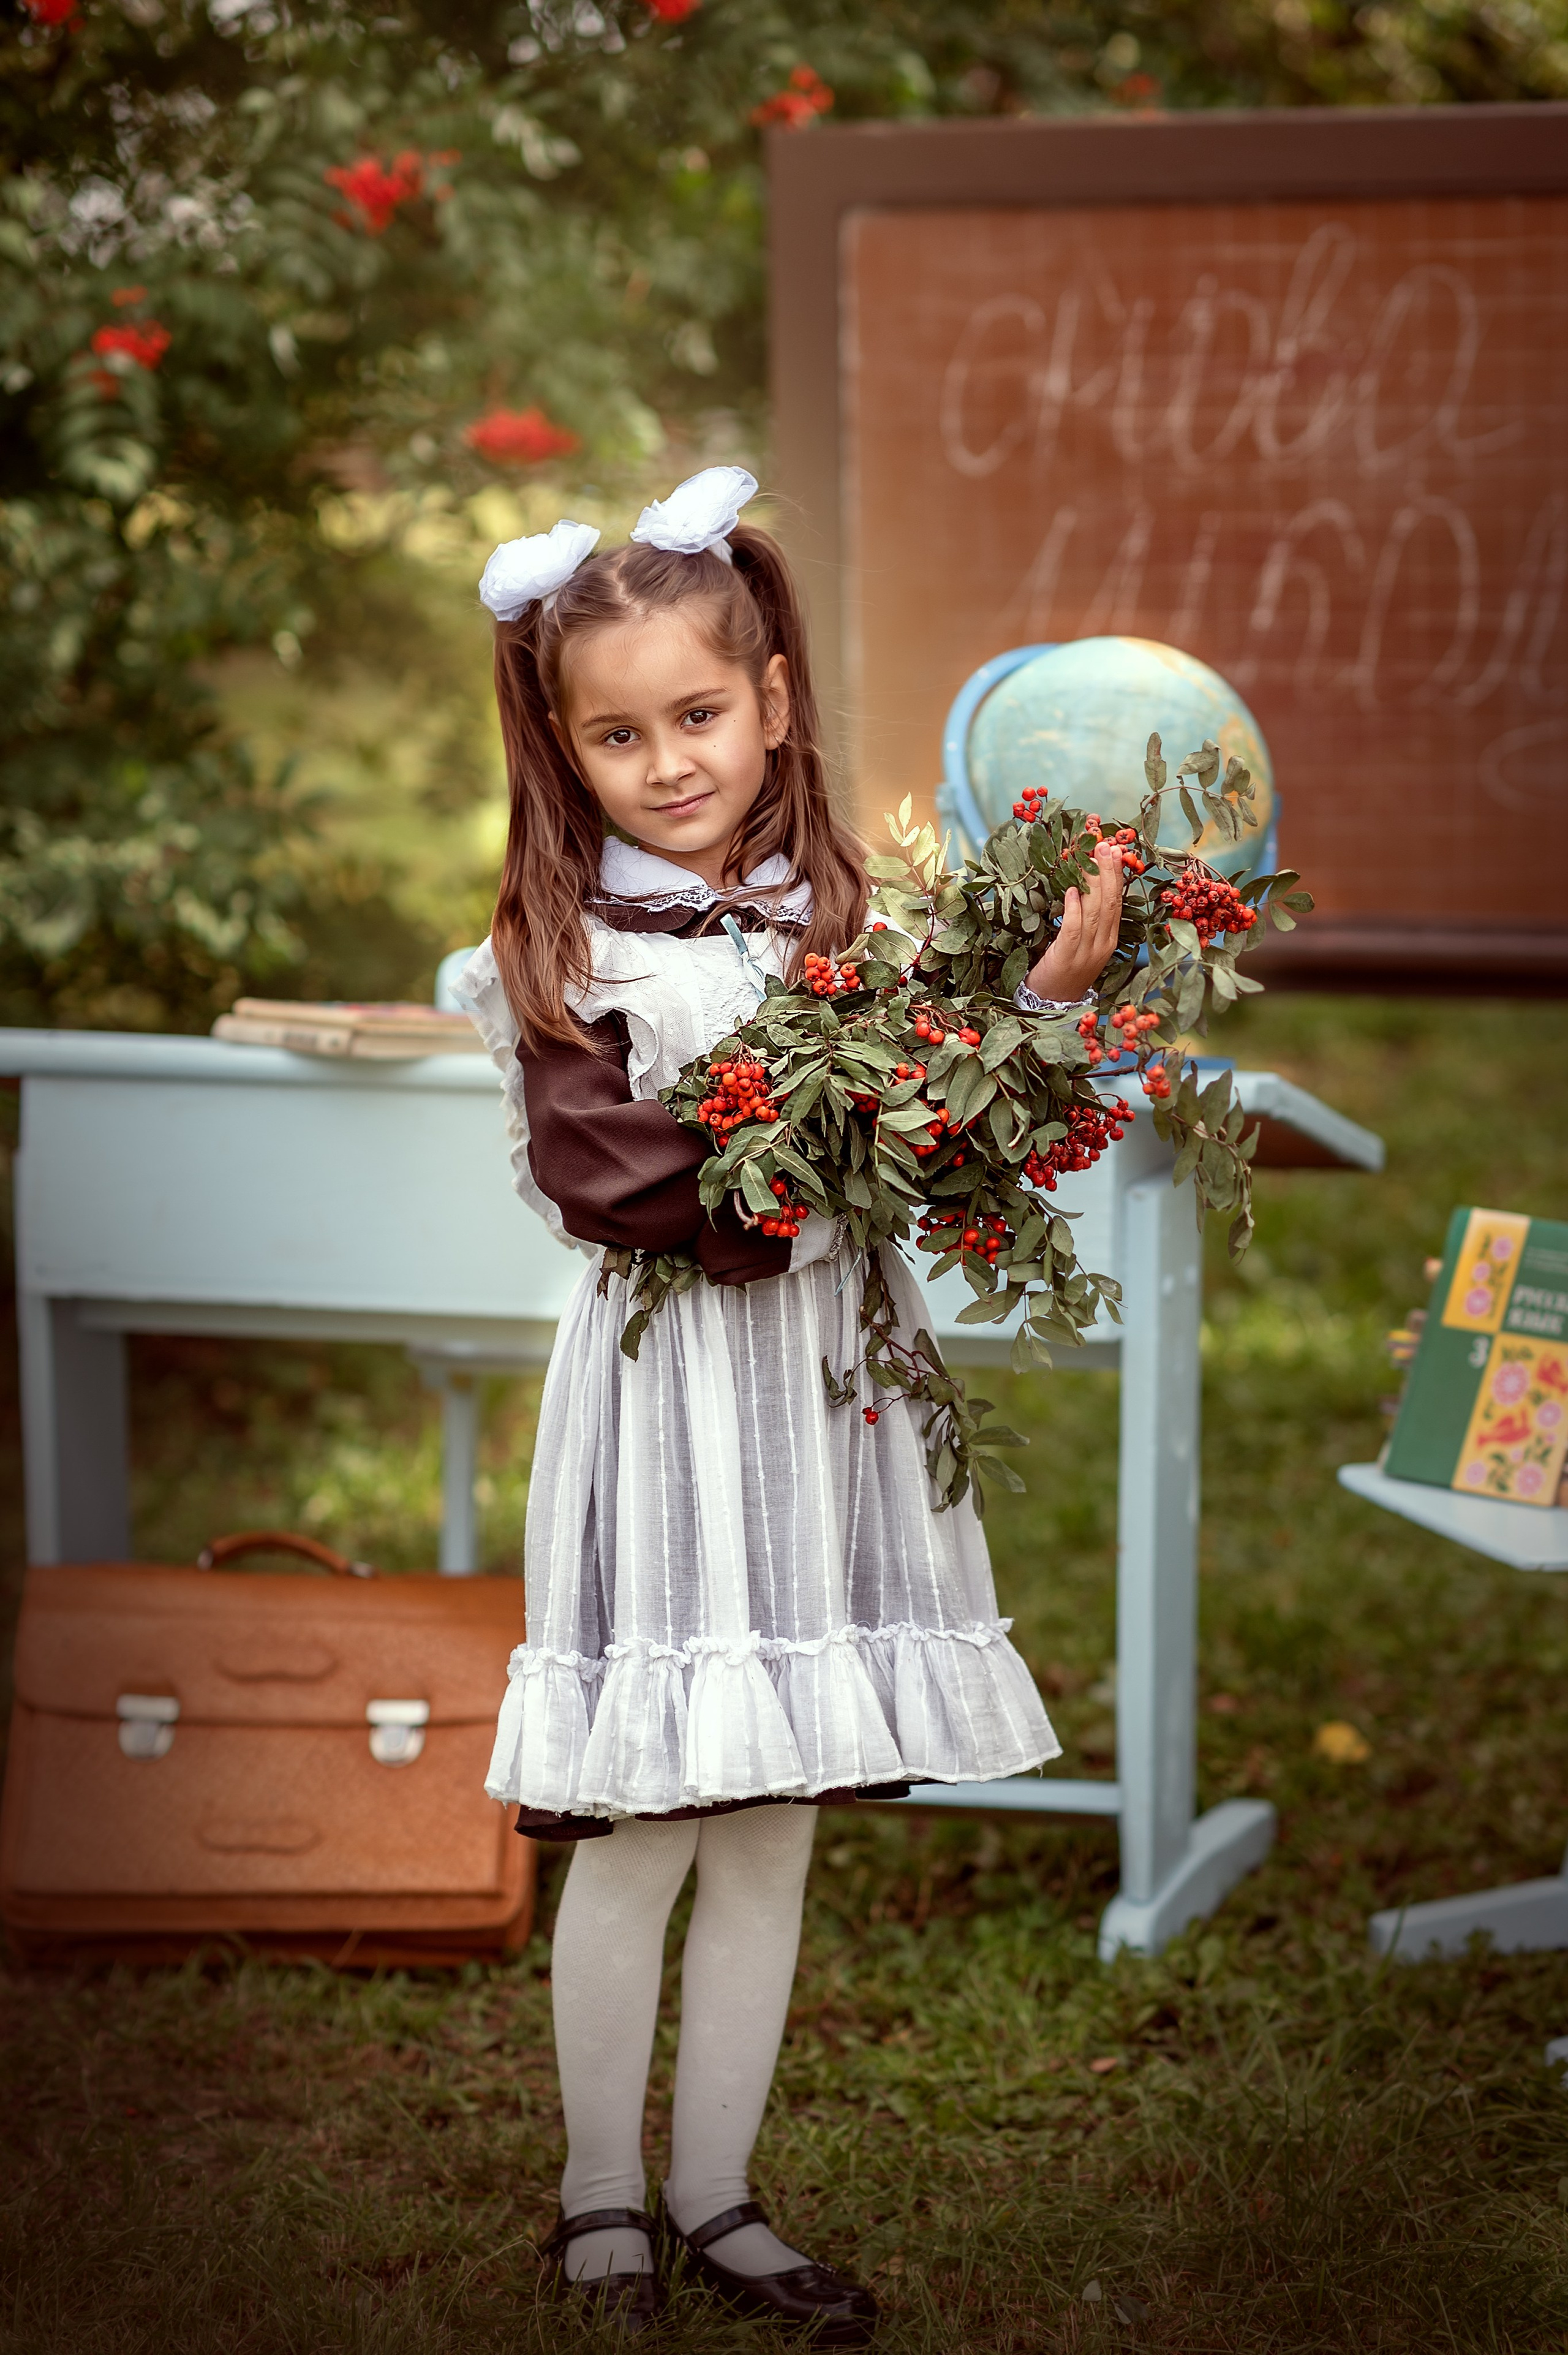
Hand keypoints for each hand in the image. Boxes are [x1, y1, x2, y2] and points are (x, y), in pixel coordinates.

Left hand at [1024, 840, 1125, 1001]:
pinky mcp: (1066, 958)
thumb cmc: (1065, 968)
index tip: (1113, 850)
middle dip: (1108, 872)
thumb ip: (1087, 918)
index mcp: (1109, 939)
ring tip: (1088, 859)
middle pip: (1109, 903)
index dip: (1116, 875)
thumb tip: (1083, 885)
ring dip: (1092, 883)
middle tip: (1104, 846)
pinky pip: (1074, 929)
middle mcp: (1102, 944)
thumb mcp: (1083, 942)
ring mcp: (1086, 952)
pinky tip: (1071, 891)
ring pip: (1094, 912)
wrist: (1053, 1003)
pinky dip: (1074, 909)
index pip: (1117, 901)